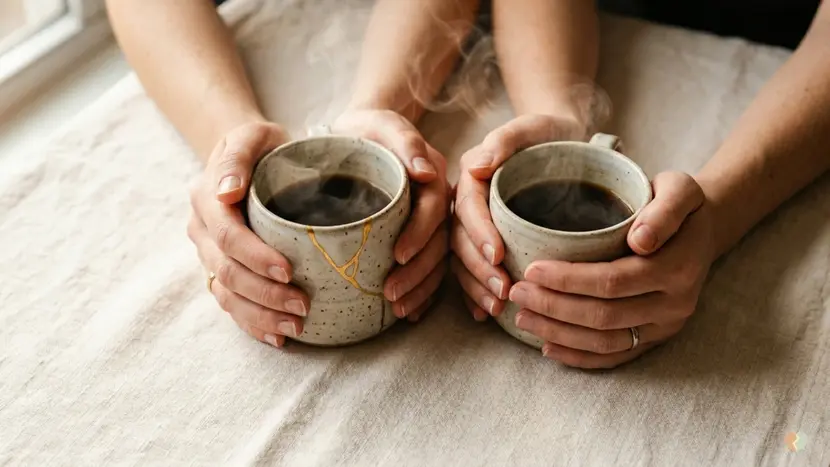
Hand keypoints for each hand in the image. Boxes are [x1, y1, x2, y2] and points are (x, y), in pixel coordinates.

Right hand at [188, 121, 309, 347]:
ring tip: (296, 326)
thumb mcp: (252, 136)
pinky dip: (253, 324)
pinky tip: (279, 338)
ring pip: (226, 295)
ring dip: (260, 316)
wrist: (252, 158)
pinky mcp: (221, 271)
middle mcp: (201, 230)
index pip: (227, 236)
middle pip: (227, 272)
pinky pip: (231, 305)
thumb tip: (225, 190)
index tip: (290, 271)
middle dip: (264, 294)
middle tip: (302, 306)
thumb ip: (237, 155)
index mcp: (206, 198)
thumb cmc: (263, 146)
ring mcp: (208, 255)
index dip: (256, 257)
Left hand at [333, 108, 450, 321]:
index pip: (433, 210)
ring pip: (438, 261)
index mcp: (433, 177)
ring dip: (423, 290)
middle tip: (394, 297)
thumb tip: (425, 170)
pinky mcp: (422, 238)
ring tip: (399, 311)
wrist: (357, 135)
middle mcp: (439, 203)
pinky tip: (412, 313)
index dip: (420, 234)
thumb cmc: (366, 129)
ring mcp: (432, 224)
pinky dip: (425, 294)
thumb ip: (405, 141)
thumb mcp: (382, 123)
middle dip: (420, 274)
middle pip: (439, 243)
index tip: (398, 256)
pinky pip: (432, 269)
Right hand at [451, 114, 582, 320]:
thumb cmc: (548, 134)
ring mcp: (472, 224)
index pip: (469, 206)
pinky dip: (474, 293)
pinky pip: (470, 270)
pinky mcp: (483, 241)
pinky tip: (484, 313)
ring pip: (461, 259)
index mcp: (472, 175)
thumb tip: (478, 166)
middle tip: (503, 291)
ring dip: (475, 286)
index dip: (479, 232)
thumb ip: (506, 139)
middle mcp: (466, 201)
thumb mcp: (532, 127)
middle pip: (461, 238)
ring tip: (498, 307)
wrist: (561, 143)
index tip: (497, 255)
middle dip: (479, 269)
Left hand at [508, 172, 714, 368]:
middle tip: (516, 293)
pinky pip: (616, 356)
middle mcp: (675, 304)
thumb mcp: (680, 189)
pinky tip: (548, 346)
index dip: (568, 280)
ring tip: (523, 318)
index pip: (612, 281)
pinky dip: (579, 357)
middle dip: (553, 307)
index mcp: (678, 268)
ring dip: (559, 333)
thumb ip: (666, 209)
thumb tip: (641, 240)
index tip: (531, 269)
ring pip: (605, 341)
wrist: (703, 230)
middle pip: (604, 316)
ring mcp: (666, 326)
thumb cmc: (678, 204)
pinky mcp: (656, 339)